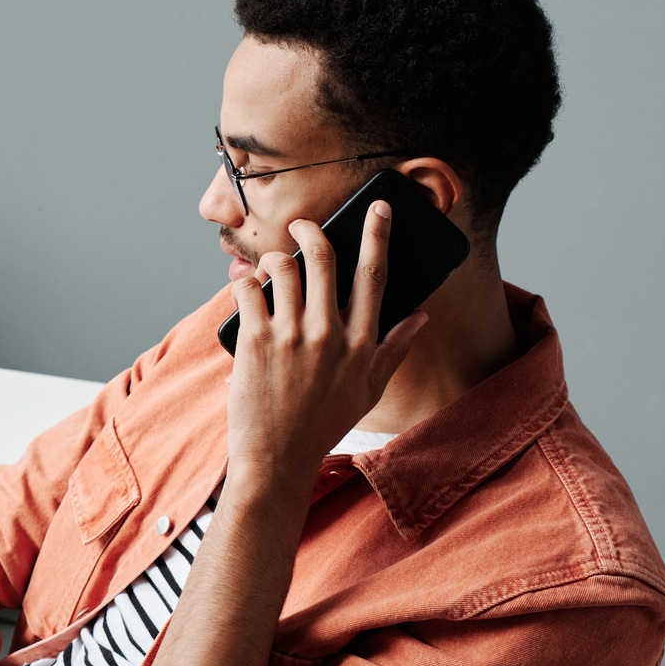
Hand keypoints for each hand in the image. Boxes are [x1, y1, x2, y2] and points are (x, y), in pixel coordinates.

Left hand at [225, 202, 427, 487]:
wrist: (278, 457)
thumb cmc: (323, 424)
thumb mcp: (369, 390)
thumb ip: (394, 349)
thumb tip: (420, 316)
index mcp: (362, 343)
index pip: (374, 275)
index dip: (377, 235)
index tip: (379, 208)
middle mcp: (329, 334)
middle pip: (323, 258)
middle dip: (310, 229)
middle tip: (301, 224)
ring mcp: (291, 336)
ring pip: (283, 267)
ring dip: (273, 256)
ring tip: (270, 264)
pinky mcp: (255, 341)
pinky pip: (248, 290)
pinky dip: (244, 280)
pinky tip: (244, 283)